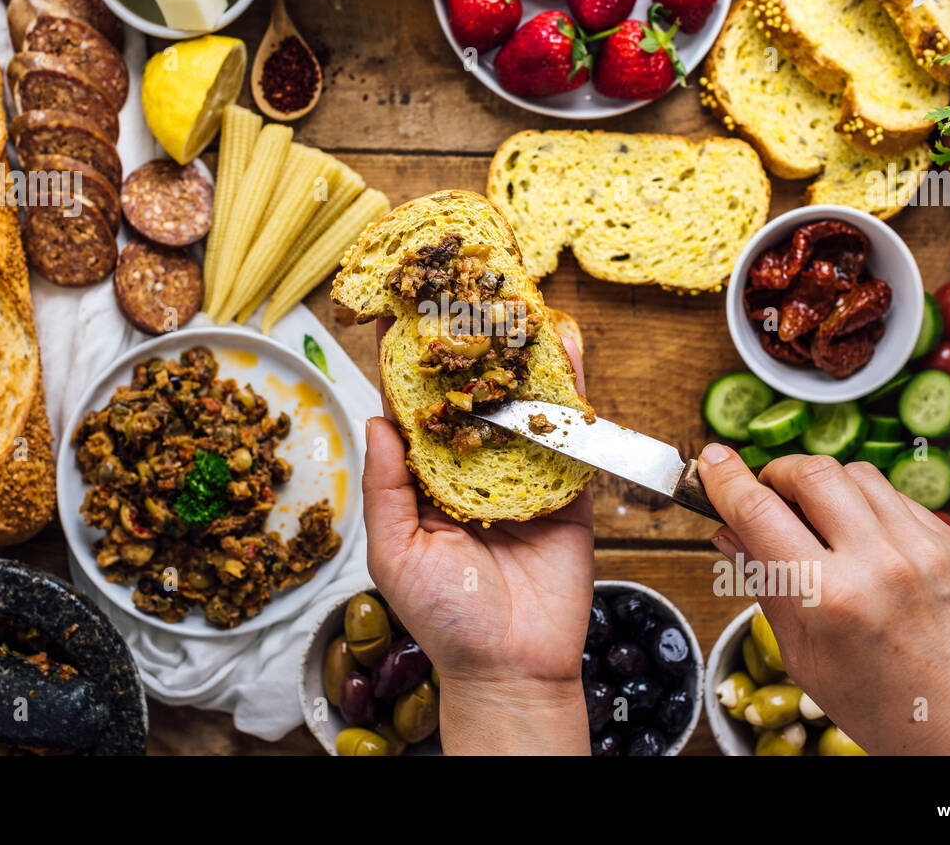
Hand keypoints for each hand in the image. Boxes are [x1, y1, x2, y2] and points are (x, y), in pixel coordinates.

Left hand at [361, 324, 592, 754]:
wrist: (513, 665)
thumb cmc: (444, 618)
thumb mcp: (394, 552)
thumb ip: (388, 486)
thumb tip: (378, 418)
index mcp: (427, 479)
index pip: (417, 408)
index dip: (409, 362)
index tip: (402, 310)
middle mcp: (475, 466)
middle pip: (474, 391)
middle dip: (471, 342)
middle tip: (466, 285)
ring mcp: (525, 471)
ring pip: (523, 400)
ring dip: (522, 351)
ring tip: (517, 298)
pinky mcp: (570, 485)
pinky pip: (570, 430)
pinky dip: (571, 387)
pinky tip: (566, 344)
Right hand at [697, 445, 949, 755]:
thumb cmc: (880, 704)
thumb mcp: (801, 656)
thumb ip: (764, 584)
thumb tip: (728, 531)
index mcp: (830, 598)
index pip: (761, 512)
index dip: (727, 480)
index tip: (711, 462)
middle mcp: (880, 563)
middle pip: (812, 472)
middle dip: (778, 474)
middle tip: (768, 496)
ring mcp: (923, 548)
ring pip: (856, 473)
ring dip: (824, 484)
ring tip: (817, 519)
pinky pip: (895, 496)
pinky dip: (865, 504)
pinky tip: (860, 537)